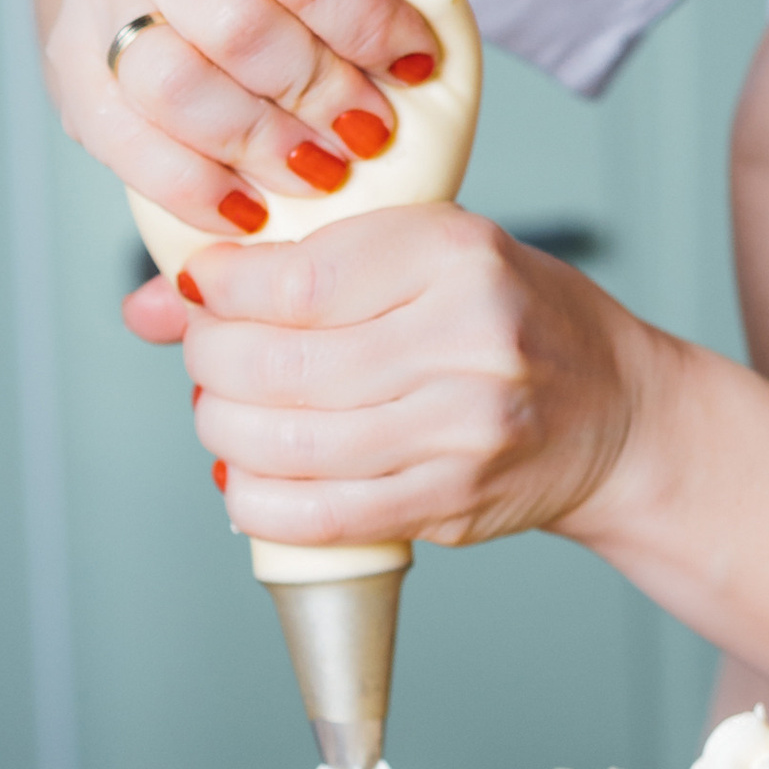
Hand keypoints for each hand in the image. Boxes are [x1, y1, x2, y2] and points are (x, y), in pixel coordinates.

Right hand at [45, 0, 449, 238]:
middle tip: (368, 134)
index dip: (369, 31)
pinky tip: (244, 208)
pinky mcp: (68, 50)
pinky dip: (186, 184)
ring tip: (320, 172)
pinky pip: (116, 134)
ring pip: (170, 86)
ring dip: (256, 146)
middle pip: (237, 29)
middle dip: (318, 97)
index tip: (414, 67)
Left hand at [141, 203, 667, 551]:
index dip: (220, 291)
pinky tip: (250, 480)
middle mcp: (467, 337)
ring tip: (227, 417)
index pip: (297, 277)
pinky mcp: (452, 501)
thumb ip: (296, 269)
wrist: (618, 412)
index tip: (200, 291)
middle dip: (210, 365)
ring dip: (224, 434)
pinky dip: (257, 502)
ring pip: (284, 444)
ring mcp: (464, 428)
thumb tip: (149, 305)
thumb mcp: (425, 257)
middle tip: (208, 360)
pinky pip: (318, 514)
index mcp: (456, 253)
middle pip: (278, 364)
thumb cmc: (511, 319)